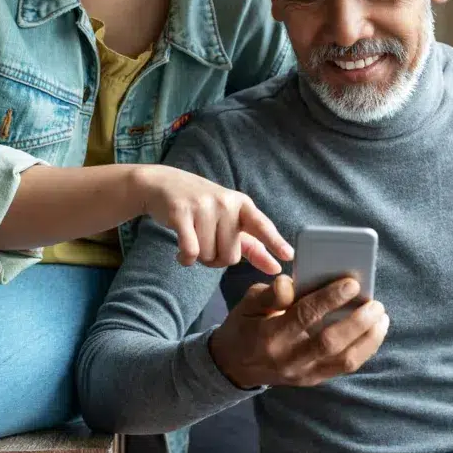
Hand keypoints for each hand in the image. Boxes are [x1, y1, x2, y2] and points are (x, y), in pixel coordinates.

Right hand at [128, 165, 292, 274]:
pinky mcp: (181, 212)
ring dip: (199, 257)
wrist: (163, 185)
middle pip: (230, 256)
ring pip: (208, 256)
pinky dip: (185, 259)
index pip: (261, 225)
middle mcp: (226, 203)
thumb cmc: (202, 207)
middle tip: (207, 243)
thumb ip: (253, 246)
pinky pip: (190, 251)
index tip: (289, 255)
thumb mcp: (230, 219)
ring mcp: (204, 206)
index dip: (275, 242)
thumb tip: (276, 267)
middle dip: (217, 259)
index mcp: (243, 204)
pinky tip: (181, 254)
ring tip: (193, 239)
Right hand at [209, 275, 389, 389]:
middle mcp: (288, 359)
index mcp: (269, 335)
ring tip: (381, 317)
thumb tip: (293, 282)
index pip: (304, 316)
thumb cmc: (246, 326)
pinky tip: (374, 332)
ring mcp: (302, 373)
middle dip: (357, 322)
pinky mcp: (313, 379)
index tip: (352, 283)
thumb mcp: (249, 303)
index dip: (329, 299)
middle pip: (329, 342)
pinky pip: (344, 367)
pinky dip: (364, 349)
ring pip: (343, 360)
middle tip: (376, 303)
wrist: (234, 366)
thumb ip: (271, 293)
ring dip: (368, 338)